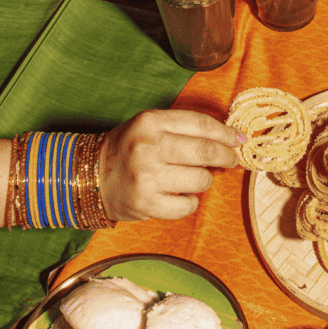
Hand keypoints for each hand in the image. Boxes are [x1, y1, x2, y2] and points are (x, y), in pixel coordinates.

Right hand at [99, 110, 244, 221]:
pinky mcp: (145, 203)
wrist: (89, 175)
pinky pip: (187, 206)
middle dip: (225, 157)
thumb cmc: (129, 148)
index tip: (239, 139)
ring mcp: (146, 177)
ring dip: (204, 180)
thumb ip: (184, 128)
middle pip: (205, 152)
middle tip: (230, 160)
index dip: (226, 132)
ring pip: (201, 180)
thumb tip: (230, 137)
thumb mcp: (150, 125)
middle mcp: (148, 147)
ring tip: (192, 178)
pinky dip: (190, 202)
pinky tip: (181, 196)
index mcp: (151, 122)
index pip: (201, 124)